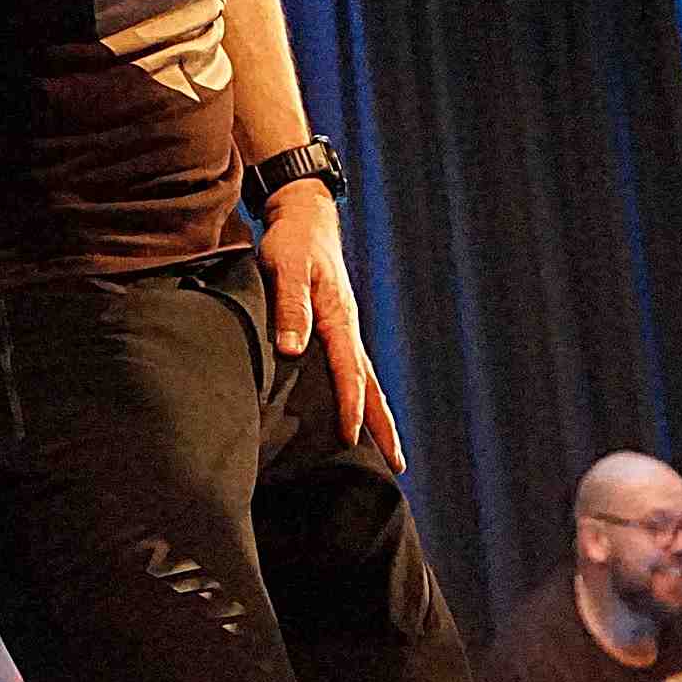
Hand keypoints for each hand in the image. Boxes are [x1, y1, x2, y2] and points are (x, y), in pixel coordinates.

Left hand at [257, 181, 405, 471]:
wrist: (305, 216)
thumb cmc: (292, 241)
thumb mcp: (285, 267)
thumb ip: (290, 306)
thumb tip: (291, 349)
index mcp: (338, 317)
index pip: (348, 371)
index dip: (350, 406)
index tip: (350, 439)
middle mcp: (348, 327)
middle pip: (371, 385)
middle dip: (383, 426)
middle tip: (396, 465)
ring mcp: (346, 329)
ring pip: (367, 381)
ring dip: (378, 417)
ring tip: (388, 453)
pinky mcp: (337, 328)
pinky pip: (355, 371)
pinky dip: (363, 397)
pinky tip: (360, 416)